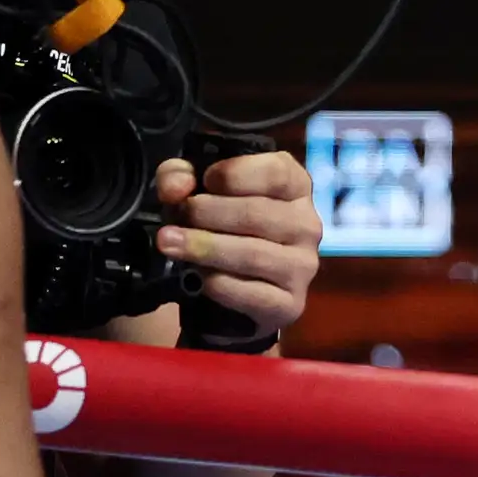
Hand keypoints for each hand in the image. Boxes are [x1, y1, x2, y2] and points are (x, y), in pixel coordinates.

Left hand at [155, 151, 317, 338]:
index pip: (276, 172)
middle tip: (177, 216)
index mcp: (294, 186)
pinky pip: (251, 293)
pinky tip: (198, 277)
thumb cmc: (221, 229)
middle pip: (256, 213)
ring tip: (170, 243)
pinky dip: (218, 284)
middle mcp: (306, 224)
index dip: (235, 174)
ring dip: (204, 248)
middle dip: (206, 213)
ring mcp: (302, 266)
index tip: (204, 181)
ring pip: (252, 254)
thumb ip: (179, 176)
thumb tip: (176, 187)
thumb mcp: (196, 191)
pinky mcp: (291, 304)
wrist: (234, 292)